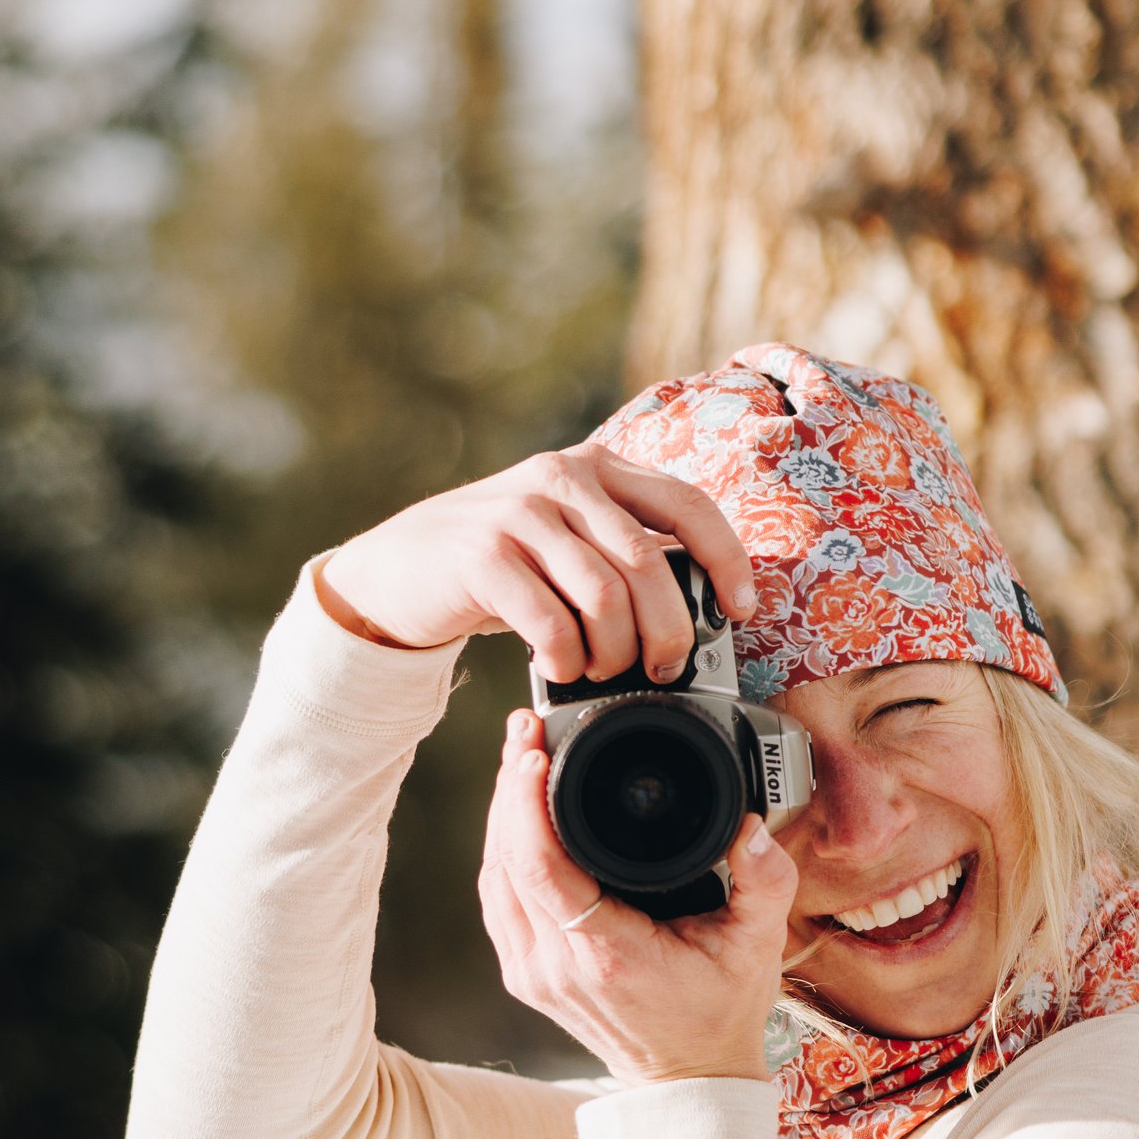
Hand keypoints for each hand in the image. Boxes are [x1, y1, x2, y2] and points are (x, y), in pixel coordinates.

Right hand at [321, 441, 754, 680]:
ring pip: (604, 595)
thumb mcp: (565, 539)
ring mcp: (519, 512)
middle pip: (649, 563)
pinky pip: (551, 621)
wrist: (397, 570)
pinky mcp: (482, 556)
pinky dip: (566, 658)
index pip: (687, 504)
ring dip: (613, 651)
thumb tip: (697, 611)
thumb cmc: (500, 566)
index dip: (727, 560)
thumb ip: (621, 551)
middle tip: (662, 669)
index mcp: (597, 468)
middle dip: (668, 631)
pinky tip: (559, 667)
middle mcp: (561, 478)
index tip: (741, 610)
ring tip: (600, 670)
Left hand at [480, 710, 797, 1084]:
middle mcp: (556, 967)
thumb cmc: (719, 1015)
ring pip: (493, 878)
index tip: (533, 752)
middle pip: (505, 862)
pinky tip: (516, 817)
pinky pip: (498, 900)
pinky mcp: (525, 975)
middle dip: (507, 789)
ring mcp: (532, 974)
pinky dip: (503, 852)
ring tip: (518, 761)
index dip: (525, 804)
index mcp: (607, 955)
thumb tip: (752, 829)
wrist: (690, 1080)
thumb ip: (765, 883)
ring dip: (501, 817)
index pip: (541, 868)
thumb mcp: (756, 947)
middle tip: (523, 733)